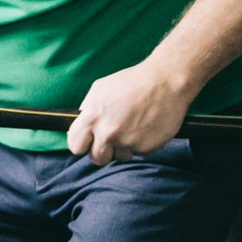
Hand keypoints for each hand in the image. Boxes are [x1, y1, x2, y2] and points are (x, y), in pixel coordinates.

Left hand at [65, 62, 194, 165]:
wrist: (166, 82)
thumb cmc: (132, 82)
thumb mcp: (100, 90)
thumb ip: (87, 111)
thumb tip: (77, 129)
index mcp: (91, 118)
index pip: (75, 146)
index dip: (82, 144)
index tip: (88, 142)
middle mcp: (107, 133)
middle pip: (96, 159)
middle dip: (102, 151)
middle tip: (112, 138)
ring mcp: (127, 143)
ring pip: (118, 158)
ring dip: (123, 148)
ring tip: (132, 128)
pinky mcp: (145, 148)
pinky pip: (137, 153)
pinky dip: (139, 144)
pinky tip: (144, 128)